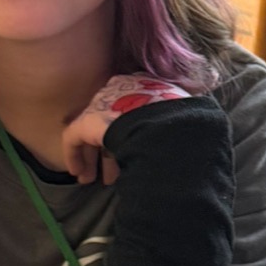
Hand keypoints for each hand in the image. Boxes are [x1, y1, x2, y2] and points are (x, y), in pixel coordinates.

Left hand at [61, 74, 189, 183]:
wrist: (166, 125)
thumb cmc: (181, 123)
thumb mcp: (185, 116)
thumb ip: (176, 123)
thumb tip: (190, 137)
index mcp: (146, 86)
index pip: (133, 111)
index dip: (131, 135)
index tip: (132, 155)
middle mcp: (121, 90)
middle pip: (111, 123)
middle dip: (108, 151)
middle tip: (110, 175)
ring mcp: (103, 103)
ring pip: (92, 132)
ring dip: (93, 158)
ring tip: (91, 180)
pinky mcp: (87, 120)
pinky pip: (75, 138)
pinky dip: (76, 156)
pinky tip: (79, 173)